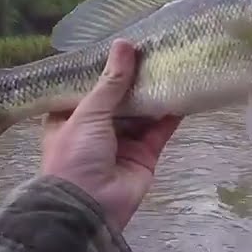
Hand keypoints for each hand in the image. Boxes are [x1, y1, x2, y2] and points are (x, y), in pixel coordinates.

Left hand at [41, 39, 181, 232]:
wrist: (88, 207)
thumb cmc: (75, 155)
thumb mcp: (88, 113)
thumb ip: (110, 82)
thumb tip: (124, 44)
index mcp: (69, 118)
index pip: (88, 87)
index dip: (104, 68)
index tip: (121, 44)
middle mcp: (96, 129)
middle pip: (118, 99)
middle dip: (134, 78)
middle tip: (153, 48)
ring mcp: (122, 143)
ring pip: (141, 113)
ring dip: (154, 93)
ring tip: (171, 63)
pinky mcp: (144, 156)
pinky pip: (159, 131)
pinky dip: (170, 115)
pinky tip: (182, 92)